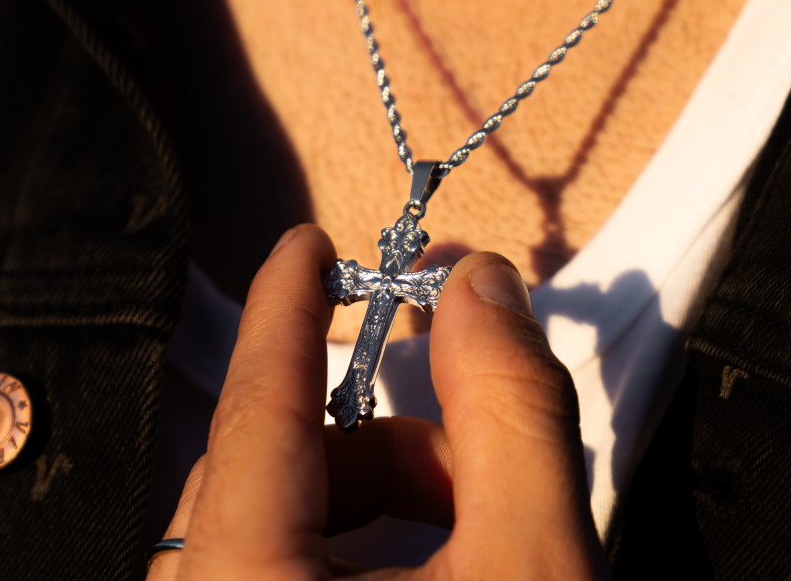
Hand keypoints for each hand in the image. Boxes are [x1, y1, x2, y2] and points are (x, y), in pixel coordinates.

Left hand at [147, 224, 608, 578]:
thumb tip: (482, 286)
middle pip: (269, 469)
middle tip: (465, 444)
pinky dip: (349, 551)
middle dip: (374, 435)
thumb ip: (511, 411)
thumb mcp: (536, 566)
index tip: (306, 243)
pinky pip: (268, 568)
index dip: (285, 307)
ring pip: (270, 522)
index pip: (254, 407)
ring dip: (371, 501)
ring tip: (469, 528)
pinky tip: (432, 570)